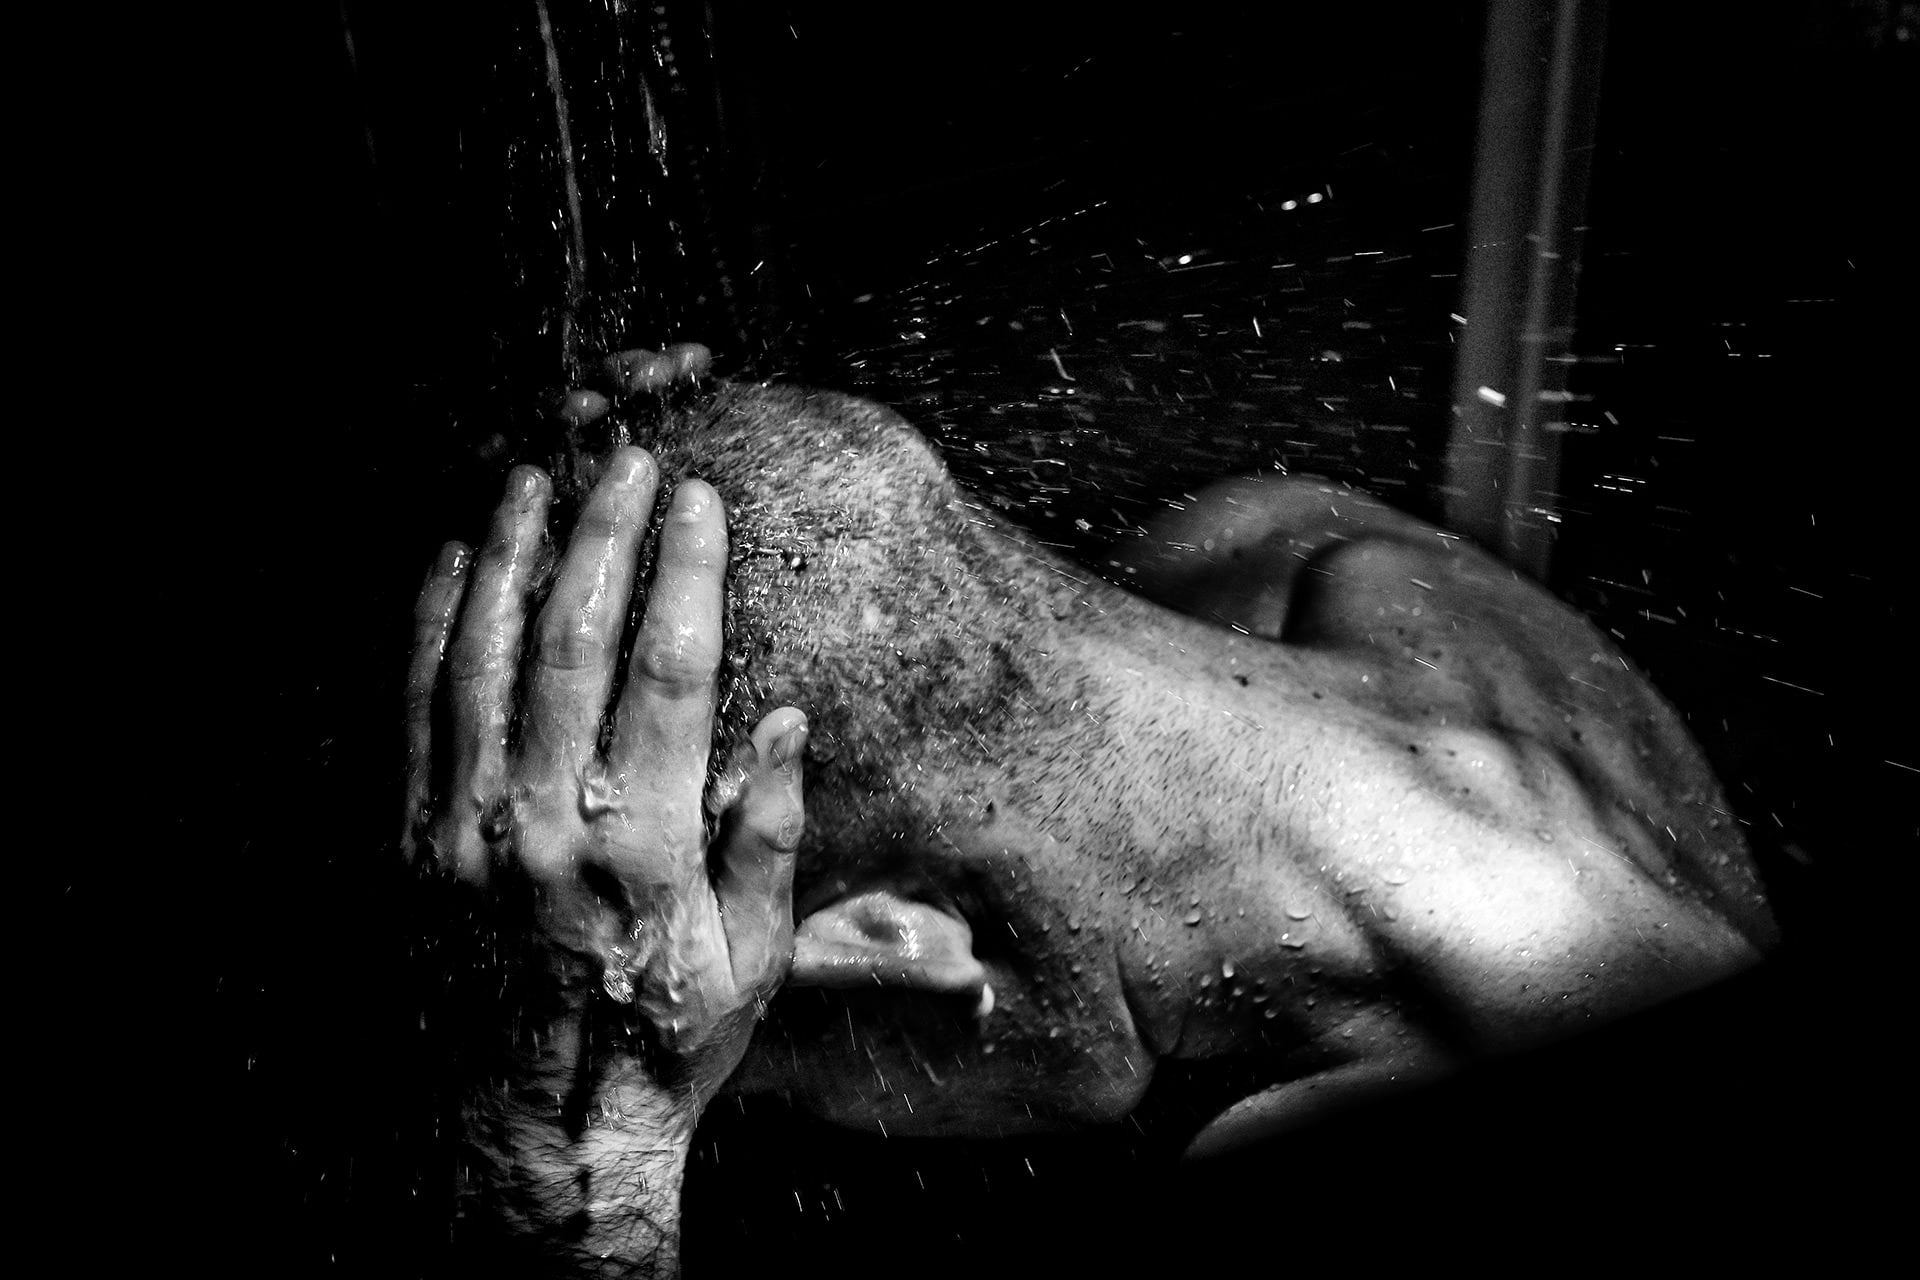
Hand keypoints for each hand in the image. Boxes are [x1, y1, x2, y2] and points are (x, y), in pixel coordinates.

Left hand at [403, 443, 805, 1127]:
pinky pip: (416, 710)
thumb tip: (782, 721)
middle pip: (574, 642)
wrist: (533, 1136)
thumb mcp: (751, 964)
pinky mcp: (411, 845)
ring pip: (485, 659)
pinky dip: (433, 626)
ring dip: (513, 555)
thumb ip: (767, 838)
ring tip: (535, 475)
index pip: (670, 673)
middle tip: (627, 458)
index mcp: (646, 848)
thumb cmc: (659, 1046)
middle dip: (603, 534)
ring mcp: (467, 832)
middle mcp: (549, 825)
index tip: (699, 498)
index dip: (686, 571)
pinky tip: (455, 563)